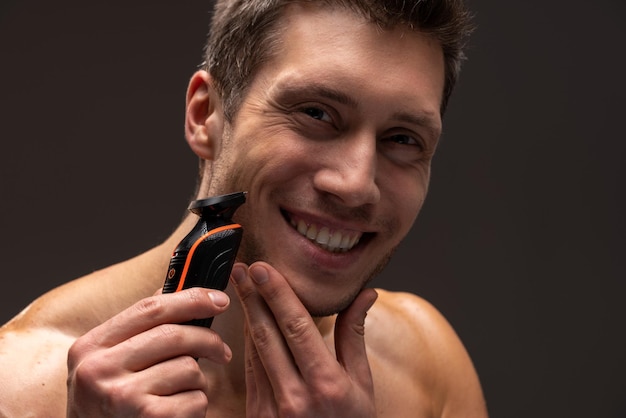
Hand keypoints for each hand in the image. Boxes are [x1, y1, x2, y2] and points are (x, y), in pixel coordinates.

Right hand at [66, 288, 232, 417]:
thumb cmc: (109, 407)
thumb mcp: (107, 365)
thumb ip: (137, 330)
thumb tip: (179, 291)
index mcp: (90, 347)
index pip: (149, 308)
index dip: (190, 299)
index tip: (219, 299)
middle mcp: (99, 369)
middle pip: (174, 335)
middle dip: (208, 340)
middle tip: (222, 351)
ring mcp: (121, 395)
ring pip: (188, 368)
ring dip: (197, 382)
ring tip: (182, 395)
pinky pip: (195, 399)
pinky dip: (197, 407)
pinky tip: (179, 415)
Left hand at [231, 262, 378, 416]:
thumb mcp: (364, 386)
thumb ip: (356, 336)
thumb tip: (366, 294)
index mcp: (326, 385)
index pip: (295, 327)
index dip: (276, 294)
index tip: (263, 268)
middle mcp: (296, 397)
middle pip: (267, 334)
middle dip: (252, 297)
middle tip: (241, 268)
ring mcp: (273, 409)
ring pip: (254, 350)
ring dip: (246, 315)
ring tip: (239, 286)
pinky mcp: (258, 416)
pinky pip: (251, 370)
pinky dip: (248, 342)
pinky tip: (248, 321)